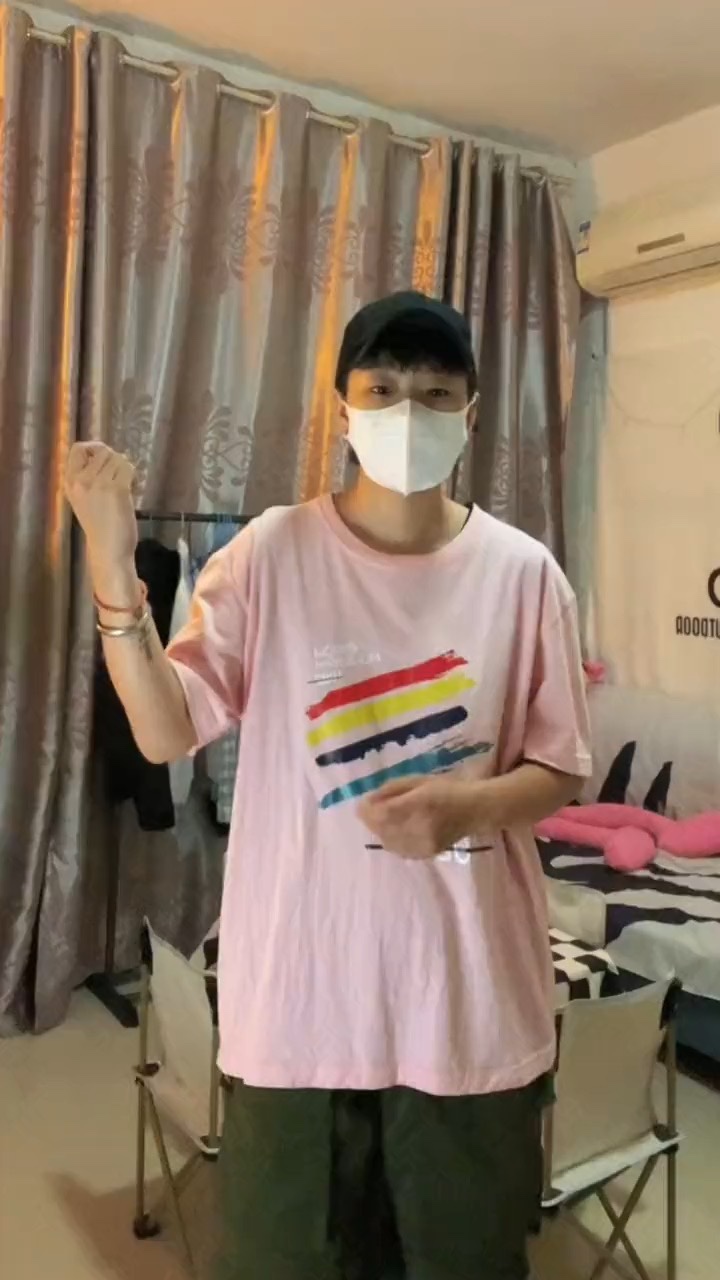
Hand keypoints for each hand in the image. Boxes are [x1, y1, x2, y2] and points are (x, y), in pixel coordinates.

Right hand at [65, 443, 137, 582]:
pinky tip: (132, 489)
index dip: (94, 449)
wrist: (108, 551)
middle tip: (120, 477)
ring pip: (118, 458)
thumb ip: (88, 478)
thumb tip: (106, 454)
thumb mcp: (83, 499)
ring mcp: (98, 483)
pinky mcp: (116, 489)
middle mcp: (81, 480)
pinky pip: (128, 468)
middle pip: (103, 451)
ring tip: (125, 485)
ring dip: (125, 468)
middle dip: (115, 460)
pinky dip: (133, 475)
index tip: (104, 460)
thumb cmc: (99, 527)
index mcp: (70, 482)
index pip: (78, 448)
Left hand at [358, 775, 480, 859]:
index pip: (383, 813)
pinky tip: (395, 832)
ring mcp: (424, 844)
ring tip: (384, 819)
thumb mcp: (418, 780)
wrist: (476, 810)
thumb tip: (369, 800)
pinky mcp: (427, 854)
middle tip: (369, 810)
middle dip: (371, 820)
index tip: (362, 803)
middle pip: (383, 829)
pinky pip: (399, 850)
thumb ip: (392, 789)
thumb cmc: (447, 788)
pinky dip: (391, 841)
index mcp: (420, 803)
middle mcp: (421, 826)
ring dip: (380, 831)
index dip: (367, 810)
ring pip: (388, 842)